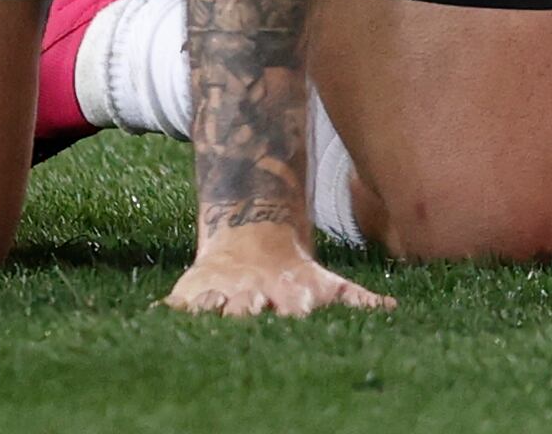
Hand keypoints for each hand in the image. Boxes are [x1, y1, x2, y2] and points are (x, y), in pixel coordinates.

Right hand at [163, 225, 392, 314]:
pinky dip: (166, 313)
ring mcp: (220, 293)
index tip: (295, 312)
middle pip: (246, 308)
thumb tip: (395, 310)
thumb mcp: (327, 283)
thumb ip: (357, 300)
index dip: (293, 310)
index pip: (291, 307)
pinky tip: (155, 319)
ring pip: (209, 305)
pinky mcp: (190, 291)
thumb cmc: (294, 273)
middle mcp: (252, 294)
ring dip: (207, 308)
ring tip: (204, 307)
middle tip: (247, 310)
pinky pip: (173, 306)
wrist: (249, 232)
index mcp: (287, 294)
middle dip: (246, 311)